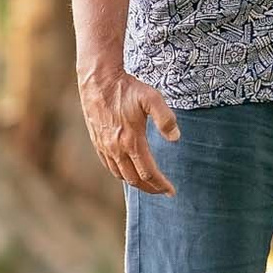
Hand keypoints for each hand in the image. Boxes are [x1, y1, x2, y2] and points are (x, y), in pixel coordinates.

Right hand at [79, 63, 179, 195]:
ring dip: (135, 183)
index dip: (161, 184)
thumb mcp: (152, 98)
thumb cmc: (127, 88)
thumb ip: (166, 119)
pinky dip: (120, 174)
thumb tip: (176, 138)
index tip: (171, 191)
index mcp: (131, 141)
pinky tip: (127, 172)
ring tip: (148, 184)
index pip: (148, 172)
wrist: (98, 80)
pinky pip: (109, 166)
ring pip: (120, 175)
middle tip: (163, 190)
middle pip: (134, 179)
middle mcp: (116, 148)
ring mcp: (104, 146)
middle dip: (150, 188)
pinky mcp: (97, 141)